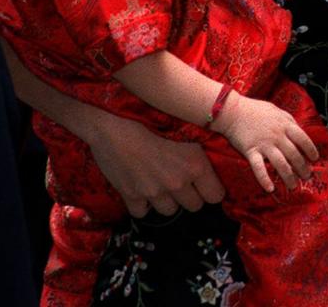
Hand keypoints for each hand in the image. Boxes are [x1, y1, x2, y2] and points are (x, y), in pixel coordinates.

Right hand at [85, 108, 225, 216]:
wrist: (111, 120)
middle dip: (190, 194)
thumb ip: (197, 149)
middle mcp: (177, 181)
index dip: (211, 189)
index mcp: (194, 163)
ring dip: (167, 199)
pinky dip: (142, 203)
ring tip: (159, 179)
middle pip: (195, 206)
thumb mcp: (182, 126)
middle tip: (179, 177)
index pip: (216, 195)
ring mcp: (154, 192)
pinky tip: (140, 185)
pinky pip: (143, 212)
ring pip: (170, 210)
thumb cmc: (147, 115)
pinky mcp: (131, 197)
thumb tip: (208, 159)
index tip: (205, 182)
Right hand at [212, 91, 318, 193]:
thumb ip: (288, 120)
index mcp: (284, 124)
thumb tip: (298, 129)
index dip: (311, 150)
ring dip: (289, 177)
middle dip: (302, 168)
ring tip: (293, 186)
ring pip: (281, 164)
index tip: (314, 159)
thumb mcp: (275, 110)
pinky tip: (270, 188)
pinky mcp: (251, 151)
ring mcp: (264, 144)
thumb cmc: (254, 109)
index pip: (303, 139)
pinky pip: (259, 168)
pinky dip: (265, 179)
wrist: (232, 111)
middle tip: (307, 176)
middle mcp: (277, 135)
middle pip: (294, 155)